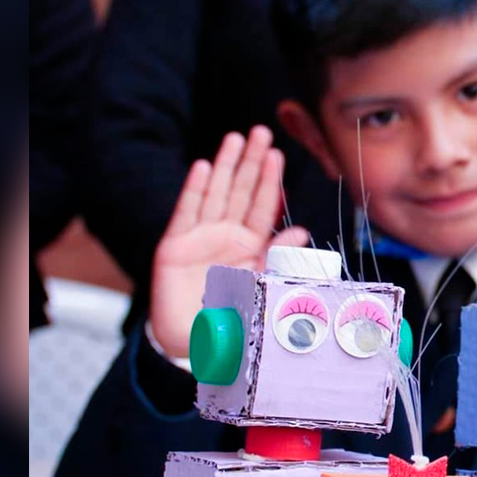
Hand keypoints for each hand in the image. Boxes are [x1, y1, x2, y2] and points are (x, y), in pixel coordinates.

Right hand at [149, 126, 308, 357]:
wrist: (194, 344)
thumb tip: (302, 230)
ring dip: (225, 165)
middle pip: (240, 191)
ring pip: (215, 193)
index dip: (270, 181)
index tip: (279, 155)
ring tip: (235, 138)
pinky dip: (195, 189)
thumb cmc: (230, 318)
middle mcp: (225, 236)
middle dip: (251, 162)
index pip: (261, 206)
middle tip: (261, 132)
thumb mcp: (261, 286)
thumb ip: (277, 257)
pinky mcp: (175, 246)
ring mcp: (199, 237)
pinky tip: (204, 166)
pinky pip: (186, 212)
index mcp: (249, 246)